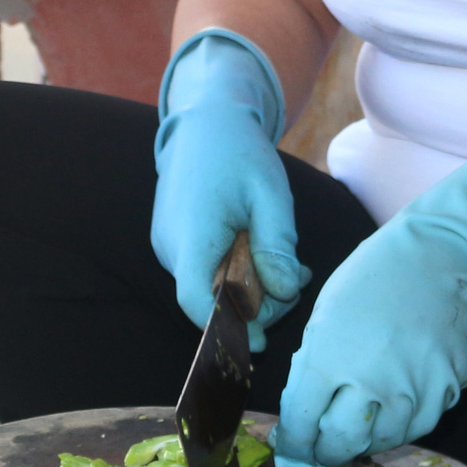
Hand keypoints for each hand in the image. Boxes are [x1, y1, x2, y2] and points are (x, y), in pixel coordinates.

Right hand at [151, 29, 307, 350]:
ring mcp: (169, 246)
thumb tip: (283, 293)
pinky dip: (236, 271)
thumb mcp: (270, 195)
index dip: (228, 329)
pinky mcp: (175, 242)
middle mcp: (171, 248)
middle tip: (297, 279)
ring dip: (250, 285)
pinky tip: (259, 250)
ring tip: (286, 260)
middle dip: (257, 303)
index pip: (198, 302)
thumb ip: (277, 246)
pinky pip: (207, 271)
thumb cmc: (239, 152)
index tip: (259, 345)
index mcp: (191, 236)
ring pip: (211, 288)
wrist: (205, 120)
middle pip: (211, 301)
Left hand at [275, 100, 466, 463]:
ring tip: (354, 428)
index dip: (293, 442)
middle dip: (324, 452)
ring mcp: (414, 388)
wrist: (437, 257)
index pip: (301, 423)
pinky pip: (418, 426)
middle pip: (340, 443)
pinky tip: (388, 412)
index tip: (290, 446)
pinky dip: (399, 426)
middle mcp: (371, 380)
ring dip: (363, 441)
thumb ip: (310, 372)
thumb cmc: (370, 280)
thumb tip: (298, 423)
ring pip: (382, 441)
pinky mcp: (447, 389)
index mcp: (328, 358)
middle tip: (319, 449)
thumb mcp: (322, 319)